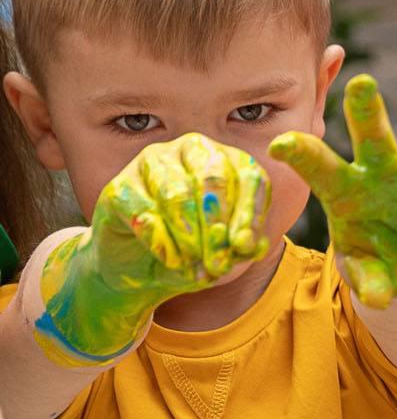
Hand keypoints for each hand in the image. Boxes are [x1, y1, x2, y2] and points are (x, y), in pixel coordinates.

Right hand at [32, 134, 269, 363]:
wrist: (140, 267)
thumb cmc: (195, 252)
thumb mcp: (226, 253)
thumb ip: (242, 248)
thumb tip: (253, 245)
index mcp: (230, 161)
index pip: (250, 178)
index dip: (250, 213)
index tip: (245, 246)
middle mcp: (193, 150)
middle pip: (213, 179)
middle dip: (217, 226)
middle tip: (219, 264)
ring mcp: (153, 162)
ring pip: (177, 193)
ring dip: (189, 236)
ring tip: (195, 265)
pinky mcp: (120, 185)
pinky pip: (143, 211)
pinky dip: (161, 241)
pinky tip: (171, 261)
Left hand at [270, 76, 396, 308]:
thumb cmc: (381, 264)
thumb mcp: (370, 275)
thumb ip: (370, 281)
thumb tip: (379, 298)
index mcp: (347, 190)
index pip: (320, 167)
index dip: (302, 155)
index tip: (280, 143)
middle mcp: (384, 172)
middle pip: (373, 136)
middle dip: (367, 109)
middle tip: (361, 83)